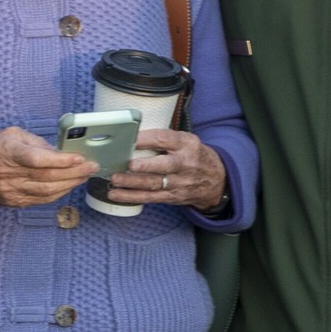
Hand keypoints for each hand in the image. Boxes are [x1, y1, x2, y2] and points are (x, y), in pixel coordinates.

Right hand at [0, 126, 96, 209]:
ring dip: (71, 183)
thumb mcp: (10, 135)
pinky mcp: (16, 202)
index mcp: (5, 151)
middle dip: (74, 172)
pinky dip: (61, 192)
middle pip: (47, 177)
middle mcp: (8, 173)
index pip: (37, 159)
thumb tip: (58, 151)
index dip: (60, 160)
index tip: (79, 157)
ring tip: (86, 175)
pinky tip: (71, 184)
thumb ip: (35, 142)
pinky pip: (43, 199)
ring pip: (48, 191)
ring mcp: (12, 191)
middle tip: (92, 166)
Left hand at [102, 128, 228, 212]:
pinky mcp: (172, 197)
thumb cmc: (194, 156)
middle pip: (164, 165)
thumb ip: (165, 139)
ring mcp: (179, 183)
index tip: (130, 138)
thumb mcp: (187, 141)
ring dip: (132, 183)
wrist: (216, 181)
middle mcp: (184, 164)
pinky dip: (131, 197)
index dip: (147, 138)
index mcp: (187, 144)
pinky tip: (115, 194)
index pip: (166, 139)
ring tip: (114, 179)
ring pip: (153, 184)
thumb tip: (132, 134)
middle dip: (145, 166)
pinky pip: (149, 197)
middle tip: (128, 164)